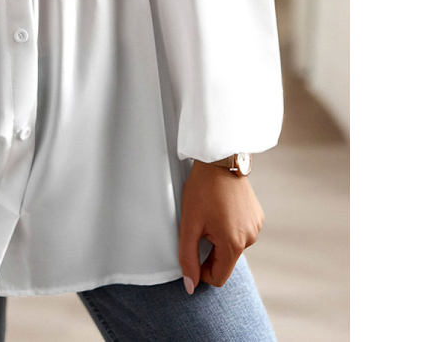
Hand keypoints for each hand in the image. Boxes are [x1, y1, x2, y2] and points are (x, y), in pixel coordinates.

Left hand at [178, 159, 264, 292]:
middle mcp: (250, 239)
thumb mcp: (189, 224)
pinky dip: (229, 227)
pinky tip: (221, 208)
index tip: (191, 253)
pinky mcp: (258, 216)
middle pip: (225, 261)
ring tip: (209, 213)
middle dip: (210, 250)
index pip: (219, 277)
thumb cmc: (203, 189)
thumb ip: (188, 257)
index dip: (201, 271)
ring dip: (219, 237)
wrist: (220, 159)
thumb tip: (191, 286)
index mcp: (234, 244)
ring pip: (233, 246)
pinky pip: (240, 232)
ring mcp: (256, 227)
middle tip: (198, 225)